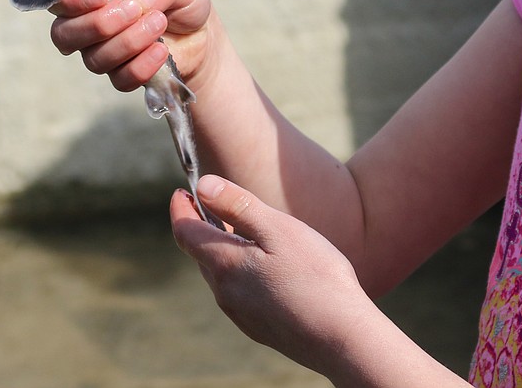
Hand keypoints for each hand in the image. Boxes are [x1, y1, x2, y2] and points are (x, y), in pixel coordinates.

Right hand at [48, 0, 219, 94]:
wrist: (202, 31)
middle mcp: (89, 22)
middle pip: (65, 34)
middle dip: (100, 23)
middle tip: (135, 9)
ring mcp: (103, 51)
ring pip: (94, 58)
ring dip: (128, 41)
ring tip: (159, 23)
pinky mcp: (123, 74)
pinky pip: (120, 79)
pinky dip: (141, 66)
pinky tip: (161, 50)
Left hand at [170, 176, 379, 376]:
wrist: (341, 336)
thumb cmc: (315, 276)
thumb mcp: (278, 229)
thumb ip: (238, 206)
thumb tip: (203, 185)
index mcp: (225, 265)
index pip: (185, 233)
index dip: (181, 209)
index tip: (182, 191)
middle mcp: (225, 293)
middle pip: (201, 253)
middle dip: (202, 226)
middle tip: (212, 203)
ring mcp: (240, 313)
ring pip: (221, 274)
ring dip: (223, 249)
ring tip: (242, 231)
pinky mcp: (257, 326)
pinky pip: (238, 292)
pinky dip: (240, 271)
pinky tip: (266, 267)